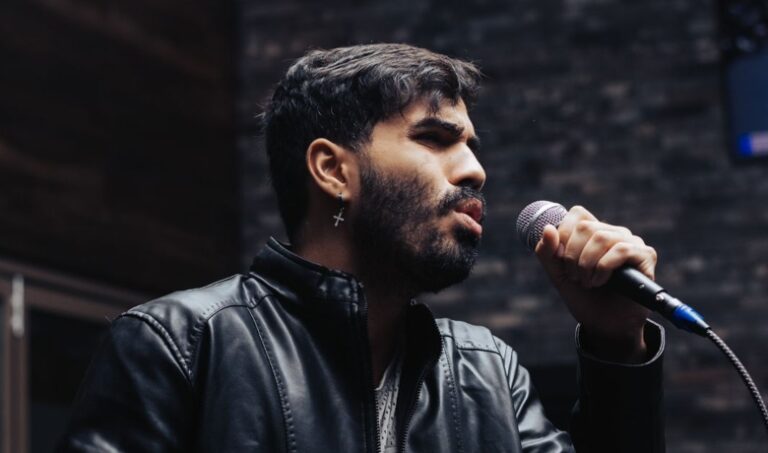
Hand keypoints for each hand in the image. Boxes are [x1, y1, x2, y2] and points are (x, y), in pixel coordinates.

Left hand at [534, 206, 657, 362]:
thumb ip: (548, 252)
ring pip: (601, 237)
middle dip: (572, 256)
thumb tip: (548, 228)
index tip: (561, 260)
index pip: (577, 214)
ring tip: (588, 282)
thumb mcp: (558, 274)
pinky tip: (601, 281)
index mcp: (593, 232)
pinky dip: (603, 267)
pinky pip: (621, 250)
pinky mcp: (646, 256)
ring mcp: (631, 242)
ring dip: (587, 264)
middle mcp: (613, 233)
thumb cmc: (583, 297)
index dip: (564, 234)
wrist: (604, 324)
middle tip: (576, 278)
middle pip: (585, 227)